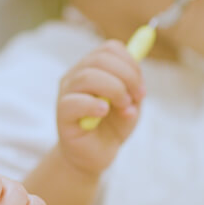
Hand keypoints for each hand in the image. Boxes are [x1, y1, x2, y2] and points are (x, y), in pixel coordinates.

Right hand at [56, 40, 144, 175]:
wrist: (95, 155)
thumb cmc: (111, 126)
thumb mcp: (130, 103)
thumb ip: (134, 87)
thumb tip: (136, 77)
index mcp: (92, 68)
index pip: (109, 49)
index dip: (131, 63)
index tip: (142, 88)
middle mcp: (76, 75)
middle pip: (100, 59)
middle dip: (127, 76)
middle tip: (137, 98)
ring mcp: (66, 93)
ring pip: (87, 76)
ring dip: (114, 90)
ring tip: (124, 108)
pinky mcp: (62, 114)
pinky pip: (74, 102)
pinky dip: (94, 105)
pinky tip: (104, 113)